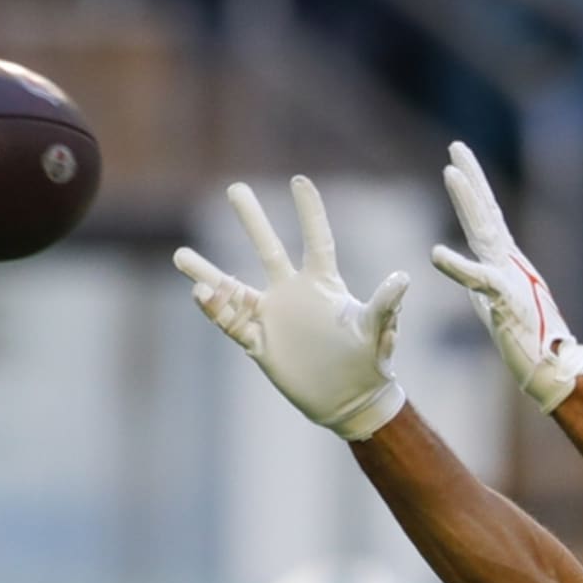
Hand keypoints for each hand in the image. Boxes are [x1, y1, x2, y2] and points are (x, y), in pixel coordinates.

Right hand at [173, 175, 408, 440]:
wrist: (350, 400)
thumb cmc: (368, 362)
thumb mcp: (376, 331)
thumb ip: (386, 305)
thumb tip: (403, 278)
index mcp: (323, 286)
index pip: (316, 241)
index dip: (309, 212)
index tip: (299, 181)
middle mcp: (294, 295)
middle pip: (269, 250)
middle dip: (253, 220)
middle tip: (236, 188)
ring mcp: (274, 318)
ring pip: (234, 289)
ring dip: (208, 274)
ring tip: (180, 256)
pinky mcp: (261, 343)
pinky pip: (232, 324)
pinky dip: (216, 310)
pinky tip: (198, 293)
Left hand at [431, 141, 582, 413]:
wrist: (553, 370)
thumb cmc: (530, 341)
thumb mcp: (499, 306)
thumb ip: (486, 285)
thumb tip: (473, 276)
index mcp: (506, 264)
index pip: (487, 218)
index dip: (473, 189)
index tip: (458, 161)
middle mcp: (510, 264)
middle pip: (487, 214)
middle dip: (472, 178)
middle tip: (457, 147)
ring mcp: (510, 280)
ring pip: (486, 234)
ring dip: (468, 203)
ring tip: (451, 173)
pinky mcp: (507, 303)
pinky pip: (480, 281)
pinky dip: (458, 267)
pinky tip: (436, 254)